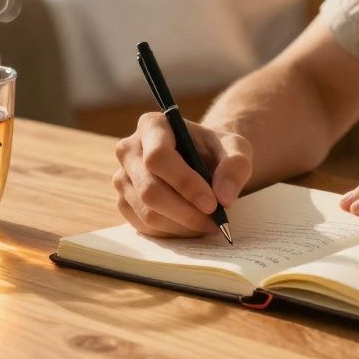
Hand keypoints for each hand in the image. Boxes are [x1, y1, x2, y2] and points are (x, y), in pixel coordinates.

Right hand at [113, 113, 252, 237]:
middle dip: (185, 212)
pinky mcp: (123, 202)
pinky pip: (144, 227)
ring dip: (182, 226)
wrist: (201, 160)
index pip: (158, 157)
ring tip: (208, 223)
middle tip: (215, 222)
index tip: (212, 203)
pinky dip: (172, 232)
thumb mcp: (236, 148)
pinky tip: (192, 225)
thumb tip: (224, 197)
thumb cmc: (215, 150)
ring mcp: (122, 177)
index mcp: (152, 125)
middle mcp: (129, 149)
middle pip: (150, 190)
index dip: (185, 183)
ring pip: (147, 213)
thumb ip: (235, 165)